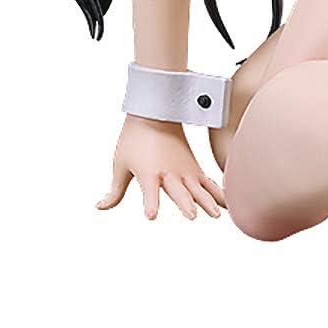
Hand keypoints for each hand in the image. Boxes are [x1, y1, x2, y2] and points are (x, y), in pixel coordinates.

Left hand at [96, 114, 226, 219]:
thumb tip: (99, 207)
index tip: (151, 215)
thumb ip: (114, 191)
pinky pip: (208, 182)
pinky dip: (218, 192)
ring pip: (198, 188)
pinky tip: (227, 205)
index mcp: (149, 173)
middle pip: (179, 191)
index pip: (149, 192)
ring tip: (217, 215)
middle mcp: (168, 172)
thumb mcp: (120, 164)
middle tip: (193, 216)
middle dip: (185, 204)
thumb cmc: (134, 139)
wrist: (156, 111)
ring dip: (208, 201)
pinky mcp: (193, 167)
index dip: (150, 203)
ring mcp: (184, 170)